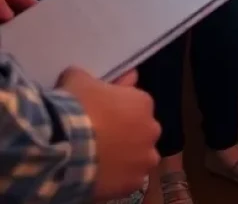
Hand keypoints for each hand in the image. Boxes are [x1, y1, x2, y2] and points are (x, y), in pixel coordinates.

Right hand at [57, 67, 160, 199]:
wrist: (65, 148)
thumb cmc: (76, 109)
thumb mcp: (79, 81)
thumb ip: (90, 76)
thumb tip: (91, 75)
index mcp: (143, 102)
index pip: (135, 104)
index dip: (118, 110)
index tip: (102, 116)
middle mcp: (152, 129)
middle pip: (140, 131)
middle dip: (126, 134)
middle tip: (101, 139)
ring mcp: (145, 158)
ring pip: (139, 156)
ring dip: (126, 157)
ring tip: (102, 160)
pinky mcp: (134, 183)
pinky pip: (129, 180)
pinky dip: (118, 179)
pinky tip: (102, 176)